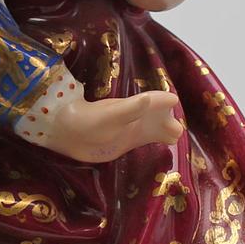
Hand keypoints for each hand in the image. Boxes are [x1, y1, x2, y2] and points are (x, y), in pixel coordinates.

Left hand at [44, 91, 181, 162]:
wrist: (67, 133)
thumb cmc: (86, 121)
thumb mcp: (109, 116)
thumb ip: (129, 109)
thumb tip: (149, 98)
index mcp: (134, 107)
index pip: (155, 101)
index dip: (165, 101)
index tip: (174, 103)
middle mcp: (136, 117)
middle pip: (160, 116)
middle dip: (170, 121)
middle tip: (177, 132)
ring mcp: (132, 129)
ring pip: (156, 128)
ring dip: (167, 131)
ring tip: (176, 137)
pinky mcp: (127, 142)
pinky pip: (147, 138)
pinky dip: (159, 140)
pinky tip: (166, 145)